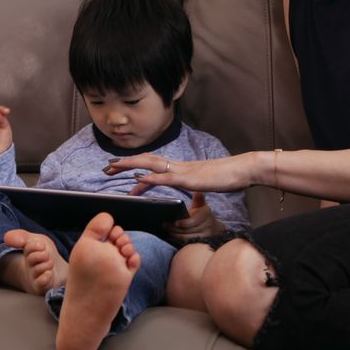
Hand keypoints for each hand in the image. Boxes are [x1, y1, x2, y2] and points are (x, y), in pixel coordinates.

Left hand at [107, 153, 255, 195]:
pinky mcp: (188, 179)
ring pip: (151, 164)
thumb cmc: (227, 177)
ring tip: (114, 167)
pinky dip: (150, 178)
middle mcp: (178, 166)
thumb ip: (194, 185)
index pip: (153, 163)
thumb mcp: (205, 183)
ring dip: (131, 165)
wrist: (242, 170)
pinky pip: (165, 178)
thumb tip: (189, 190)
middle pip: (146, 159)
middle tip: (106, 166)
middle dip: (125, 162)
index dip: (136, 163)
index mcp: (181, 167)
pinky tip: (139, 180)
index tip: (120, 166)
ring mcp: (182, 171)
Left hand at [164, 193, 224, 244]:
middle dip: (175, 229)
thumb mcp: (200, 206)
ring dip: (175, 235)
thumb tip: (198, 192)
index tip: (175, 222)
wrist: (212, 228)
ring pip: (186, 238)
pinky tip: (171, 237)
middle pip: (188, 231)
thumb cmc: (202, 215)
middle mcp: (207, 227)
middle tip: (164, 226)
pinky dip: (178, 240)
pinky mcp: (200, 244)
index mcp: (205, 214)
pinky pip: (187, 244)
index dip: (183, 223)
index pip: (193, 222)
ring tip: (166, 231)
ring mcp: (204, 237)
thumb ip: (198, 199)